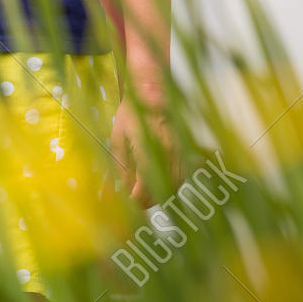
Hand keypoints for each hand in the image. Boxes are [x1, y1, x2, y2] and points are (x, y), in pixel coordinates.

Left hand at [111, 87, 175, 205]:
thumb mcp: (118, 142)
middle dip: (147, 202)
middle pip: (162, 188)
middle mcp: (169, 152)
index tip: (126, 206)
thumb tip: (123, 191)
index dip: (135, 201)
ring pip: (175, 184)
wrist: (152, 94)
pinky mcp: (185, 148)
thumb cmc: (130, 115)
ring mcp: (180, 150)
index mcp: (149, 149)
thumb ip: (122, 168)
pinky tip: (159, 187)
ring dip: (161, 195)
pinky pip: (182, 174)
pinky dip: (171, 185)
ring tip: (145, 200)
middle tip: (134, 207)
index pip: (144, 186)